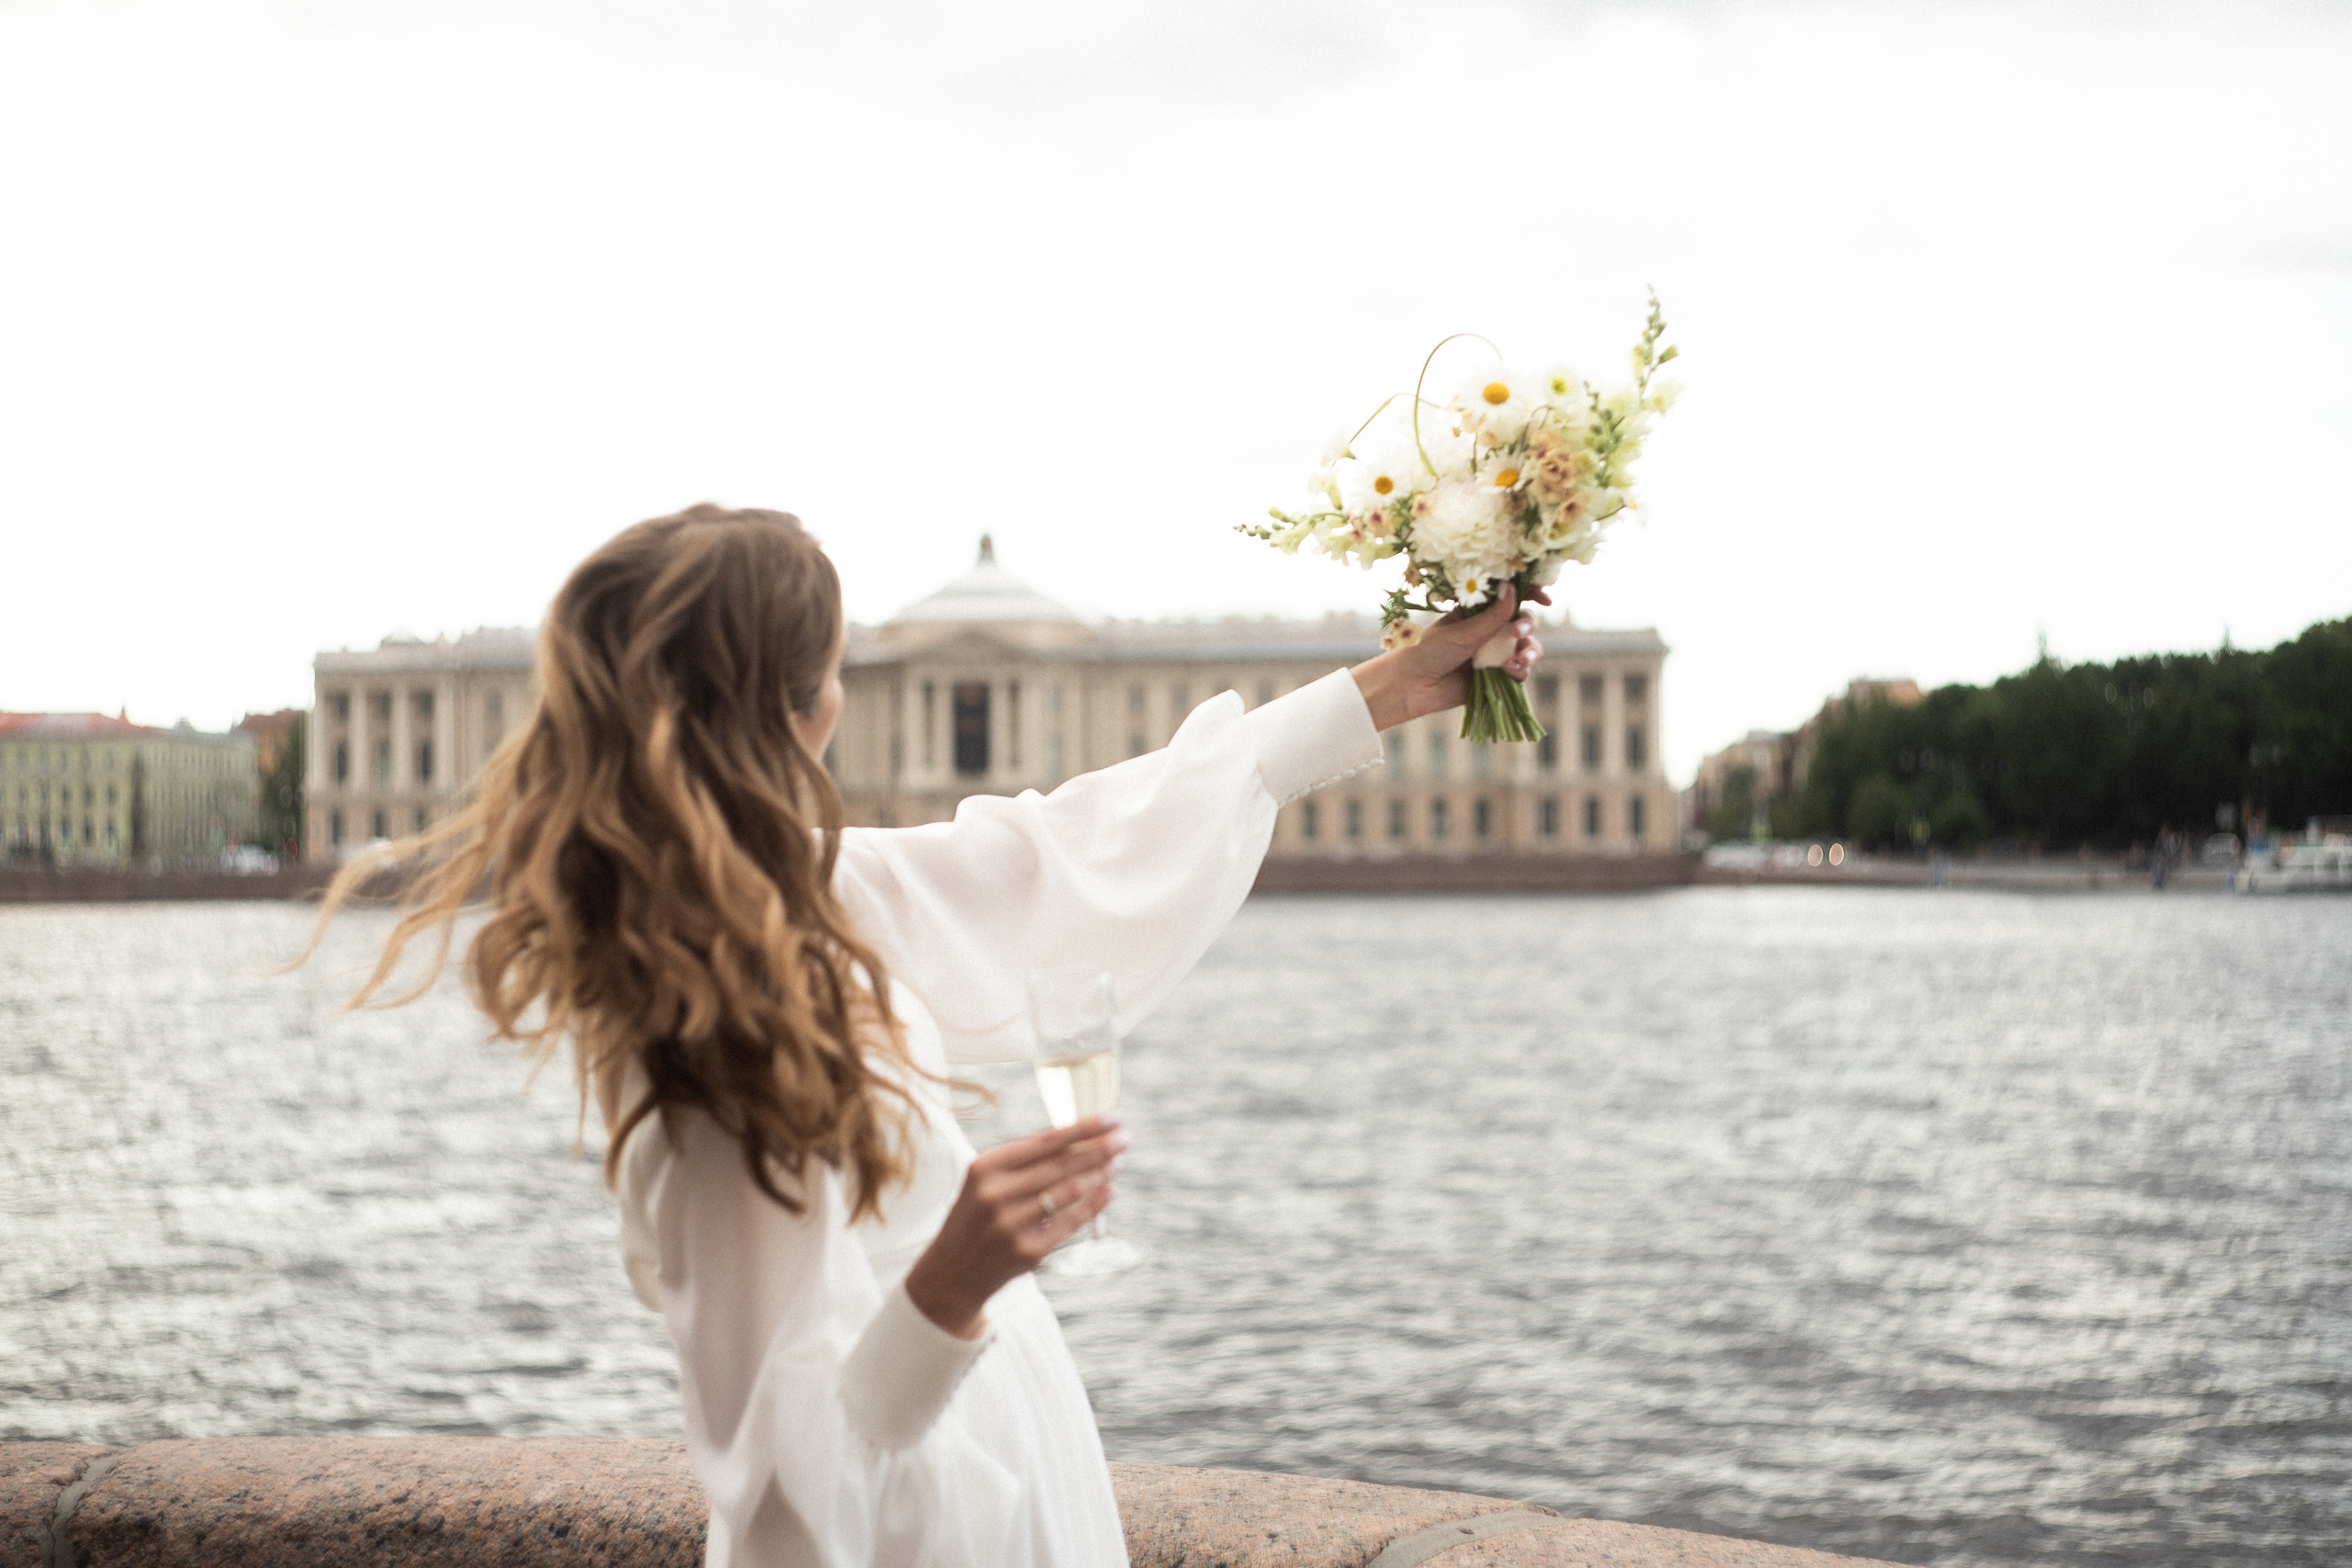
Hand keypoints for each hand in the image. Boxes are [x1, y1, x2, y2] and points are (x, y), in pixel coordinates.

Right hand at [902, 1116, 1125, 1338]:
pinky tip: (1110, 1190)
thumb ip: (1026, 1160)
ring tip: (1118, 1161)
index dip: (1084, 1127)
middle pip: (1062, 1164)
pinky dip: (1095, 1204)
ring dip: (1100, 1173)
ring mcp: (1011, 1225)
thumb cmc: (978, 1215)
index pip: (1046, 1141)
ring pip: (1069, 1191)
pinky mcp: (1027, 1252)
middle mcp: (995, 1194)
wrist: (952, 1272)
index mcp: (985, 1167)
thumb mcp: (987, 1180)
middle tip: (1125, 1138)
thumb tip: (1081, 1137)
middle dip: (1100, 1148)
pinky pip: (1071, 1222)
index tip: (1113, 1116)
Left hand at [1349, 584, 1548, 731]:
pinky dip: (1521, 671)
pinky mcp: (1495, 677)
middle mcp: (1489, 631)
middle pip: (1523, 623)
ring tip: (1520, 659)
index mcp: (1478, 612)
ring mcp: (1493, 654)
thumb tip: (1512, 586)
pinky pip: (1519, 671)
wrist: (1412, 686)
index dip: (1531, 594)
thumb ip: (1492, 615)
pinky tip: (1511, 671)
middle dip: (1527, 627)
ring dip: (1530, 651)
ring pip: (1525, 648)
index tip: (1545, 598)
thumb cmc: (1429, 651)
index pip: (1510, 598)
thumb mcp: (1463, 631)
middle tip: (1517, 634)